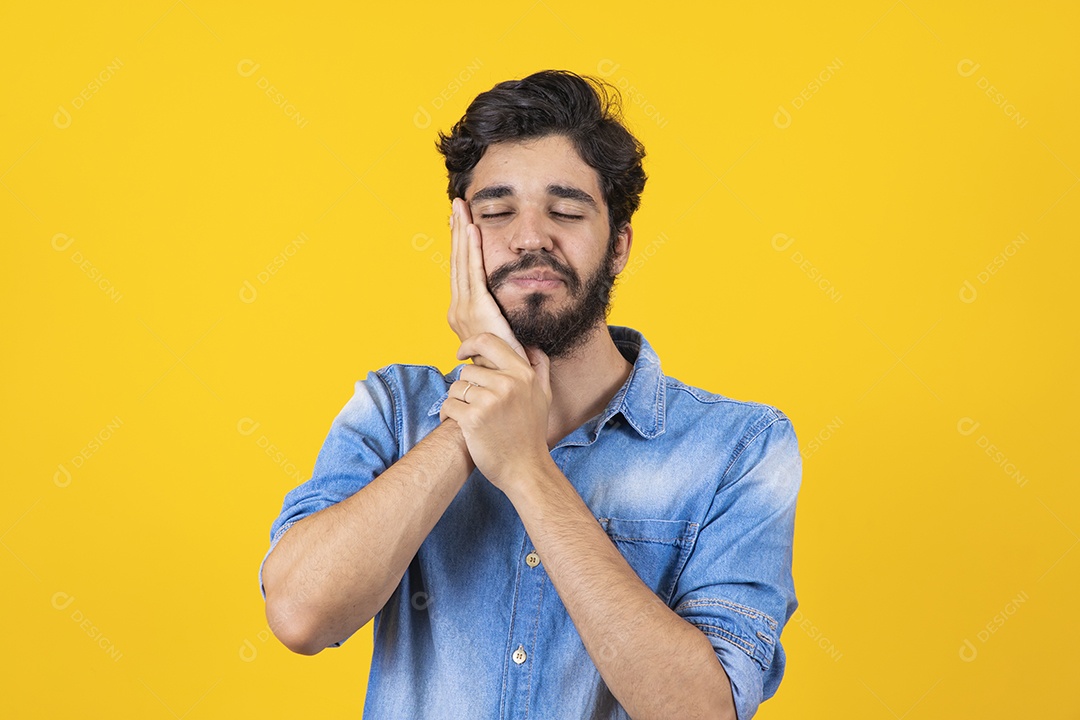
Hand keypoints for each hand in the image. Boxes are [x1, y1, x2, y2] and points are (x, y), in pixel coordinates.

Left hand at [439, 333, 551, 488]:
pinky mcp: (473, 419)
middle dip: (467, 387)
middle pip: (468, 370)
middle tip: (474, 405)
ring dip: (457, 401)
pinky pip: (448, 405)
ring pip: (456, 387)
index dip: (469, 344)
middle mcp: (507, 383)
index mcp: (523, 374)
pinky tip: (458, 425)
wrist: (526, 469)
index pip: (488, 341)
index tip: (461, 354)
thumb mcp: (543, 396)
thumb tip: (530, 346)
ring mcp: (490, 401)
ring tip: (468, 416)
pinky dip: (448, 415)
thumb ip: (539, 367)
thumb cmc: (532, 433)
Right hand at [447, 198, 527, 364]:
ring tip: (461, 208)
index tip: (462, 223)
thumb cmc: (508, 368)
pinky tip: (472, 229)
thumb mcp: (507, 340)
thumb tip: (522, 319)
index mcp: (464, 314)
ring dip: (461, 232)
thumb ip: (509, 326)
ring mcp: (463, 309)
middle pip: (457, 262)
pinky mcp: (475, 309)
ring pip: (462, 262)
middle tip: (457, 205)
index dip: (461, 246)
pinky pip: (473, 272)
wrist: (502, 386)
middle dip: (457, 231)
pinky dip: (472, 249)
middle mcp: (458, 310)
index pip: (462, 272)